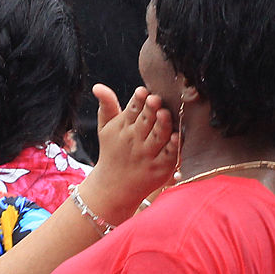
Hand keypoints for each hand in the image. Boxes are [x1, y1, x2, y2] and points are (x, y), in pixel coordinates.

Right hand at [86, 85, 177, 218]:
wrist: (112, 188)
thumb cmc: (112, 152)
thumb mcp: (105, 129)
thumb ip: (106, 105)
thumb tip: (98, 86)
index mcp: (123, 127)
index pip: (131, 110)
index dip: (137, 100)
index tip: (142, 91)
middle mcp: (135, 140)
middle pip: (145, 121)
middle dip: (150, 109)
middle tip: (156, 99)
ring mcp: (148, 155)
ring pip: (157, 136)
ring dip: (162, 125)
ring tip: (165, 114)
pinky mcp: (160, 168)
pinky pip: (168, 155)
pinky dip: (172, 147)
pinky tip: (176, 136)